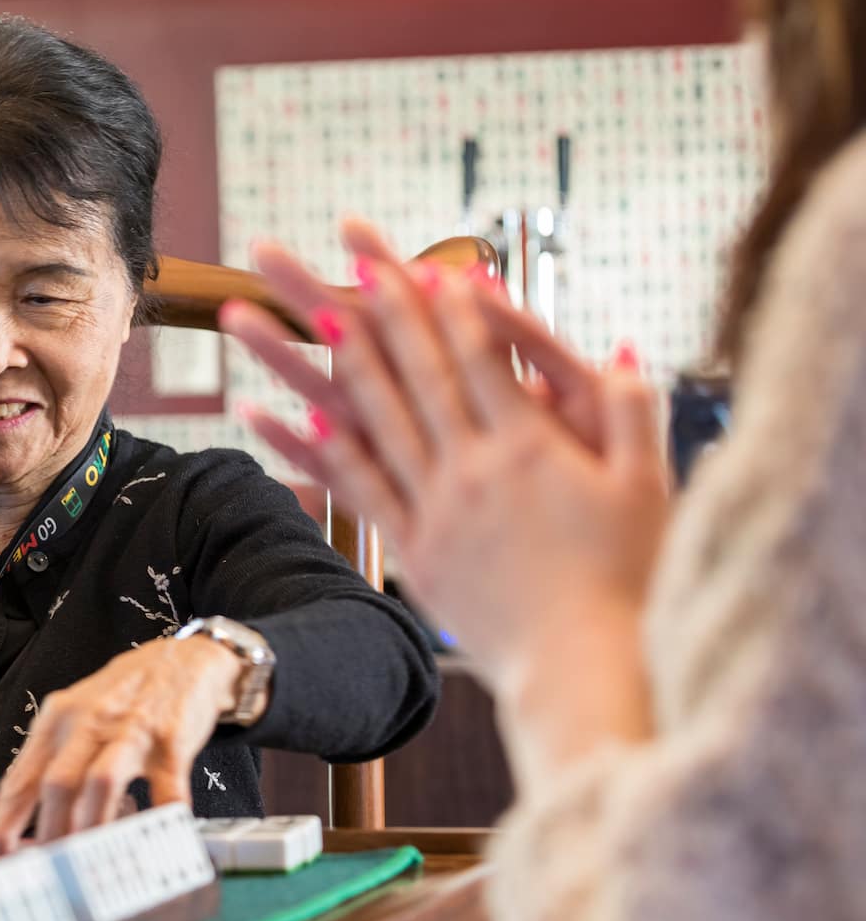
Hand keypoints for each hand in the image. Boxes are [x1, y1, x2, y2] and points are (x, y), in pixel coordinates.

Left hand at [0, 637, 243, 860]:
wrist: (184, 658)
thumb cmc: (124, 698)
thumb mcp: (77, 720)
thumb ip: (55, 768)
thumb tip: (30, 830)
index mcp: (56, 723)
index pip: (19, 781)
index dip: (2, 826)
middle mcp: (87, 723)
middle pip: (56, 786)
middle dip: (49, 836)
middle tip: (51, 877)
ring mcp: (130, 730)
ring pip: (100, 783)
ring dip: (92, 829)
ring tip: (92, 867)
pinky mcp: (171, 739)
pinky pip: (166, 788)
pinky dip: (162, 819)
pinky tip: (160, 842)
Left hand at [220, 218, 670, 695]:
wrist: (583, 665)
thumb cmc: (627, 577)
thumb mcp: (648, 486)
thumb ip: (633, 410)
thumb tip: (618, 346)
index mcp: (528, 445)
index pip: (475, 354)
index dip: (439, 300)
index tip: (406, 255)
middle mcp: (470, 468)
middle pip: (410, 372)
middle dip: (366, 307)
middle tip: (325, 257)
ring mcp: (433, 508)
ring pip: (365, 419)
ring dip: (313, 362)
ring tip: (276, 316)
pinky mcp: (411, 549)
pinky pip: (351, 487)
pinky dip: (309, 448)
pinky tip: (273, 413)